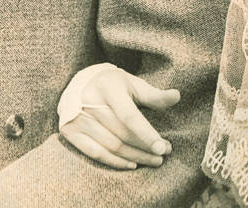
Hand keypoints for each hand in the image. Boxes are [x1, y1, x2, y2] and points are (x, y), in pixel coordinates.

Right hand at [60, 67, 180, 169]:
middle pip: (122, 134)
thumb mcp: (134, 84)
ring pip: (111, 146)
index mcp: (107, 86)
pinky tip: (132, 164)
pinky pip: (96, 153)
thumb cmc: (114, 86)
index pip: (129, 115)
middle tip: (164, 153)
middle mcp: (89, 101)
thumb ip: (154, 95)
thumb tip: (177, 96)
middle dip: (145, 147)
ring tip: (153, 160)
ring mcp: (77, 118)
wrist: (81, 84)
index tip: (163, 148)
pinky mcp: (70, 131)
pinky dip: (115, 162)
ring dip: (135, 157)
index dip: (147, 133)